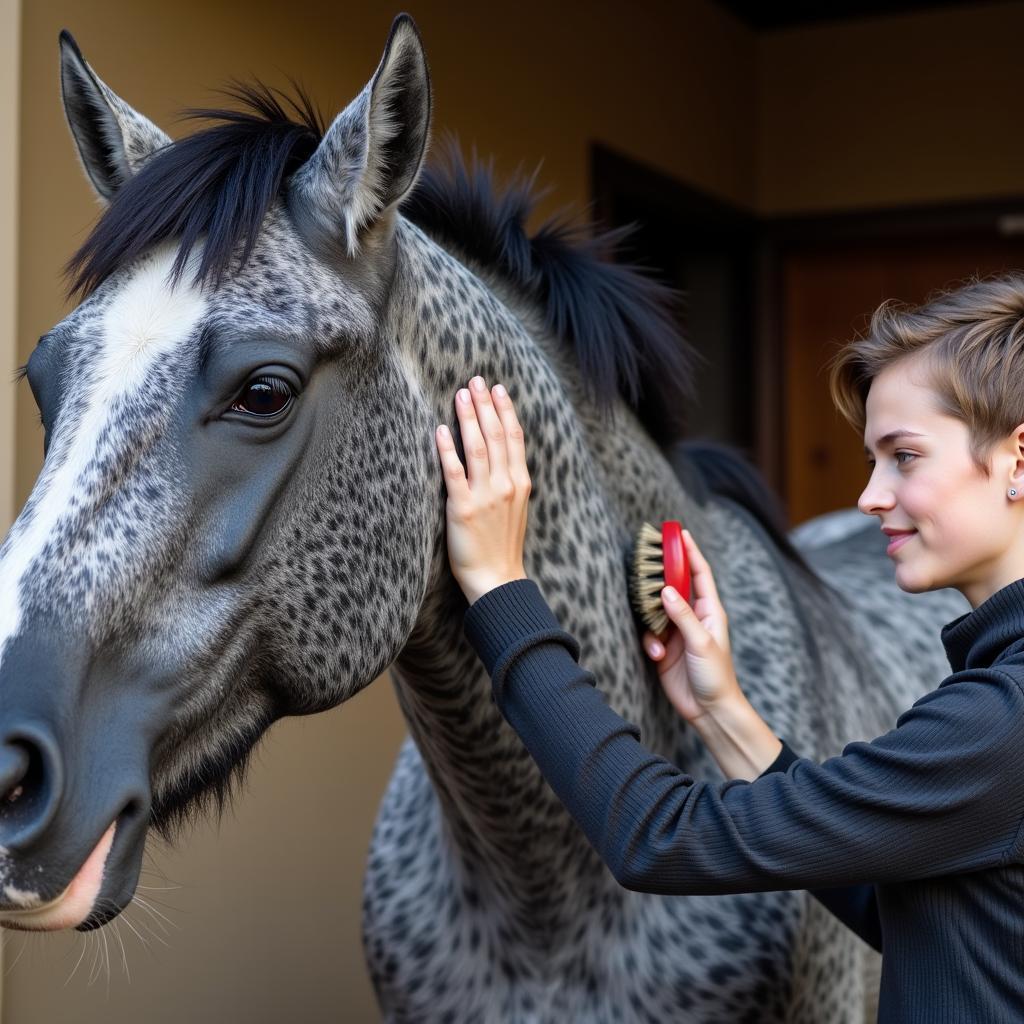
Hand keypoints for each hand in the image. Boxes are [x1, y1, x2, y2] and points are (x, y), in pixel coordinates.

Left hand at [434, 376, 530, 604]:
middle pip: (496, 436)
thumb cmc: (502, 546)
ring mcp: (485, 496)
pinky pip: (455, 473)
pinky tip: (441, 431)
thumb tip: (499, 455)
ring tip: (461, 394)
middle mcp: (506, 485)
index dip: (505, 410)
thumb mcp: (515, 509)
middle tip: (476, 380)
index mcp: (520, 483)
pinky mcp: (464, 509)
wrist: (498, 580)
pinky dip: (448, 450)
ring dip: (469, 418)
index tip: (498, 388)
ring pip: (477, 448)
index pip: (514, 438)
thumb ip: (509, 481)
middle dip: (486, 405)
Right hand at [641, 529, 741, 723]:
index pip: (699, 574)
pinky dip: (650, 642)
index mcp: (710, 610)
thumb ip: (682, 615)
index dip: (690, 552)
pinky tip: (658, 655)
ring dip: (652, 622)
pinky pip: (649, 634)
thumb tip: (665, 590)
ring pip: (655, 611)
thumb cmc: (716, 675)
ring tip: (659, 637)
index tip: (678, 533)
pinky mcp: (664, 648)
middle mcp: (693, 617)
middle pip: (673, 588)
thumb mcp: (701, 642)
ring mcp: (677, 632)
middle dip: (660, 580)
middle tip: (647, 567)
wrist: (709, 709)